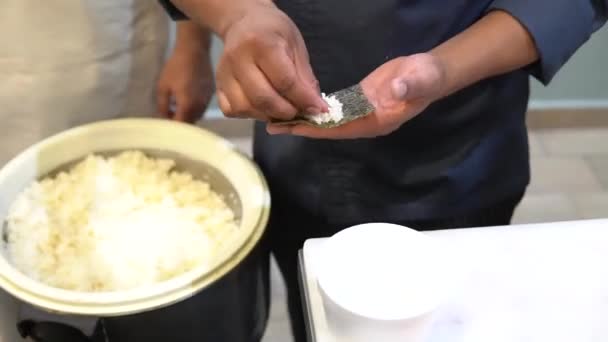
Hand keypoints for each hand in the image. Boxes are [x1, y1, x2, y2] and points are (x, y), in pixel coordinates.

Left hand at [157, 50, 214, 122]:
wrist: (194, 51)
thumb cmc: (175, 68)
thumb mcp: (163, 87)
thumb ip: (163, 106)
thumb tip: (163, 117)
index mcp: (187, 106)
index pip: (180, 125)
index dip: (172, 127)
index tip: (164, 124)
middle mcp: (200, 106)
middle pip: (190, 122)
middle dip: (180, 122)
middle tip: (170, 115)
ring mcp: (208, 100)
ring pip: (198, 115)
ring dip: (189, 115)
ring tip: (179, 107)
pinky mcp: (212, 94)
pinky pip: (203, 106)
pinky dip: (196, 107)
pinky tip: (189, 98)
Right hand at [216, 3, 326, 121]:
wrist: (244, 23)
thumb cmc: (274, 33)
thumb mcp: (296, 46)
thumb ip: (305, 78)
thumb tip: (316, 107)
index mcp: (261, 42)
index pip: (285, 81)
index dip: (304, 100)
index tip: (317, 109)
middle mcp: (238, 58)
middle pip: (263, 98)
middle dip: (287, 112)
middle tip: (299, 111)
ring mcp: (224, 73)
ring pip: (245, 108)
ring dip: (268, 115)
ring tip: (282, 109)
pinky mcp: (218, 86)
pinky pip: (232, 110)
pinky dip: (250, 114)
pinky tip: (262, 107)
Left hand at [267, 53, 445, 138]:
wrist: (430, 73)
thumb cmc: (427, 77)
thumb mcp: (422, 79)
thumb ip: (410, 85)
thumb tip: (396, 89)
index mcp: (378, 121)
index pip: (342, 129)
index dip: (319, 128)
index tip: (295, 127)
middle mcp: (366, 122)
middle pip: (329, 129)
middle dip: (303, 128)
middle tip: (273, 126)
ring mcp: (361, 114)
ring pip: (329, 121)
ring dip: (305, 120)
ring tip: (277, 118)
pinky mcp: (359, 102)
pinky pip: (334, 110)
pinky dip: (316, 109)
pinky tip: (299, 105)